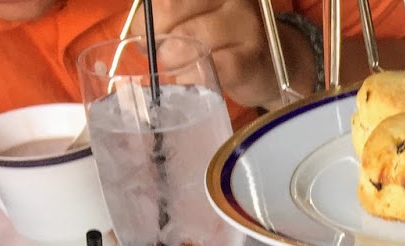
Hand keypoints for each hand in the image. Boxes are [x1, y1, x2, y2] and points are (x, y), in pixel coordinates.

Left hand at [131, 0, 283, 107]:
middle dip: (153, 36)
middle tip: (157, 52)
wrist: (268, 67)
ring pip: (187, 40)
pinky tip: (194, 79)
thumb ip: (169, 11)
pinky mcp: (250, 59)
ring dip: (173, 60)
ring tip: (178, 66)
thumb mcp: (196, 13)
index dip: (148, 15)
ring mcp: (244, 25)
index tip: (145, 32)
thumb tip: (136, 26)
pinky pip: (208, 68)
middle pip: (170, 7)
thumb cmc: (222, 39)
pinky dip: (192, 77)